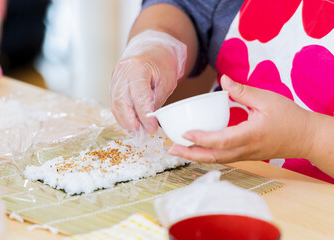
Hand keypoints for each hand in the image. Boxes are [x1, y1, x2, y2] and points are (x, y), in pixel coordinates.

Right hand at [110, 30, 186, 133]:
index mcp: (137, 68)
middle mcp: (122, 73)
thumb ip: (156, 100)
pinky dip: (122, 116)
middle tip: (142, 134)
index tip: (151, 128)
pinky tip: (131, 124)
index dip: (144, 115)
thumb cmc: (162, 62)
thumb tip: (150, 121)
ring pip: (116, 105)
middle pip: (122, 103)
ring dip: (125, 122)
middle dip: (131, 122)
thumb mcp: (166, 81)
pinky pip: (115, 103)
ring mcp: (115, 78)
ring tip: (137, 133)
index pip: (139, 97)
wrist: (151, 48)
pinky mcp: (113, 84)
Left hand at [168, 75, 313, 162]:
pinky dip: (207, 155)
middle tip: (171, 149)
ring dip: (196, 156)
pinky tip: (197, 149)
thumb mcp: (267, 99)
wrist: (306, 137)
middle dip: (190, 154)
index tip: (184, 134)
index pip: (221, 141)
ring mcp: (245, 155)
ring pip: (216, 160)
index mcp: (250, 135)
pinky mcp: (246, 155)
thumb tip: (224, 80)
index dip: (201, 139)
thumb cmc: (289, 117)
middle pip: (213, 157)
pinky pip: (223, 157)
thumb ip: (243, 91)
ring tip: (178, 151)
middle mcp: (245, 149)